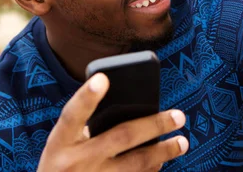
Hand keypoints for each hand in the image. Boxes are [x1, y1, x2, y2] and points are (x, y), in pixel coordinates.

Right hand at [38, 73, 187, 170]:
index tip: (103, 79)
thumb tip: (134, 108)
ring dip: (163, 151)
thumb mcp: (64, 145)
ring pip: (136, 163)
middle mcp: (75, 162)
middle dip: (154, 124)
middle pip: (120, 137)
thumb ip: (87, 127)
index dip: (86, 97)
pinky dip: (151, 170)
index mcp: (60, 143)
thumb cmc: (63, 164)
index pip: (72, 115)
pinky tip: (162, 160)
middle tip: (179, 115)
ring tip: (182, 142)